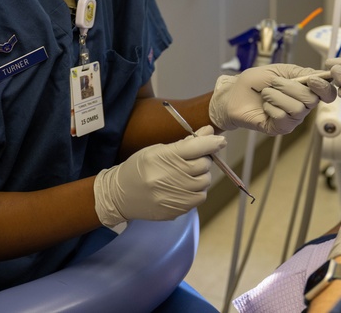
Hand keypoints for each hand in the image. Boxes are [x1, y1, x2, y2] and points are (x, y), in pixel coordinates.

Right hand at [93, 126, 225, 225]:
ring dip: (201, 176)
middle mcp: (171, 176)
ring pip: (205, 182)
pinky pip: (200, 197)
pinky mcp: (177, 209)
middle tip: (194, 159)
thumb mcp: (158, 149)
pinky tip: (185, 187)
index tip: (220, 140)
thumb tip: (209, 131)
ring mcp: (175, 195)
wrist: (121, 195)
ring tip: (187, 174)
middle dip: (204, 159)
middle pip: (204, 164)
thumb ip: (186, 142)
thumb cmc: (140, 167)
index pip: (197, 147)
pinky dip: (197, 191)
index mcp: (165, 157)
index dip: (212, 142)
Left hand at [209, 64, 335, 134]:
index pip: (327, 93)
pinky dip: (272, 108)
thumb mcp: (278, 70)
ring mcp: (292, 118)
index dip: (324, 87)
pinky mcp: (280, 128)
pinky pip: (284, 118)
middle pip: (312, 100)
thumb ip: (301, 73)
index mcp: (304, 90)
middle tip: (274, 84)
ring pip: (297, 108)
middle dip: (290, 88)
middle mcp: (302, 106)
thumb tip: (322, 74)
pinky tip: (265, 107)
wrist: (233, 95)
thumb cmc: (253, 82)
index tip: (312, 80)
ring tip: (266, 94)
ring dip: (277, 96)